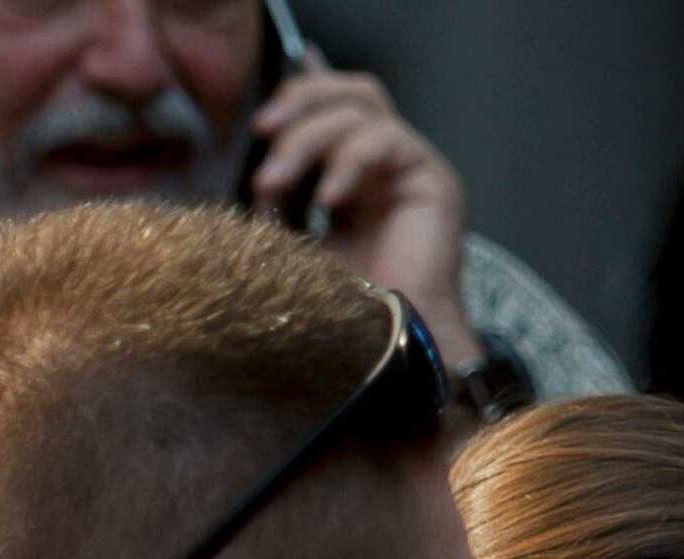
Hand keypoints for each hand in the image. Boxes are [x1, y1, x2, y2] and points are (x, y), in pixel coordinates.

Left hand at [248, 69, 479, 368]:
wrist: (389, 344)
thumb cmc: (344, 303)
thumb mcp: (293, 233)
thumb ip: (280, 190)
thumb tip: (251, 157)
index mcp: (360, 172)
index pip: (335, 104)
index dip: (301, 91)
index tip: (258, 120)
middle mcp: (390, 163)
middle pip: (350, 90)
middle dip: (299, 102)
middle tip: (260, 133)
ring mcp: (413, 168)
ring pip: (360, 108)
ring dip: (307, 137)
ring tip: (275, 183)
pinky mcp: (432, 179)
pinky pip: (385, 139)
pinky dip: (347, 161)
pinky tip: (326, 201)